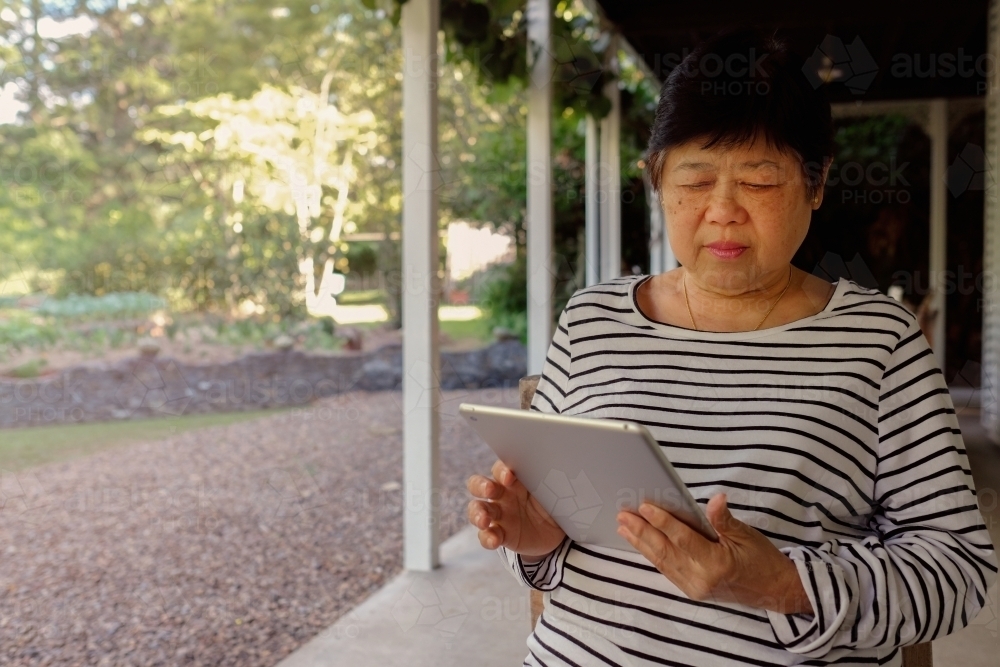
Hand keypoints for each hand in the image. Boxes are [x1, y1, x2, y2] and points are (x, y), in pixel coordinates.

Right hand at [466, 459, 566, 557]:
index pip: (500, 469)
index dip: (501, 471)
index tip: (509, 477)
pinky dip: (487, 538)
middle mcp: (502, 494)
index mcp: (515, 479)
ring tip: (484, 520)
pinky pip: (486, 536)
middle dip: (480, 486)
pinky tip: (494, 541)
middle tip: (490, 490)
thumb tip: (558, 466)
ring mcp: (499, 515)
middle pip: (478, 485)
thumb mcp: (554, 490)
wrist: (559, 533)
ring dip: (477, 514)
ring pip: (477, 510)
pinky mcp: (501, 535)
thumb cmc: (554, 503)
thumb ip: (549, 480)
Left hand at [616, 493, 811, 614]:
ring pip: (662, 561)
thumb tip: (716, 499)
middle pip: (665, 551)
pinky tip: (640, 542)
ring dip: (641, 543)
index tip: (644, 506)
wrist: (775, 590)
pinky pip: (667, 569)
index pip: (682, 539)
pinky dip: (651, 554)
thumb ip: (724, 518)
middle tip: (622, 515)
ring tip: (624, 527)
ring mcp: (695, 588)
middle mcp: (701, 579)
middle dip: (641, 532)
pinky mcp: (692, 590)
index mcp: (717, 564)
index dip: (662, 521)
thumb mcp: (746, 535)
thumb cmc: (762, 560)